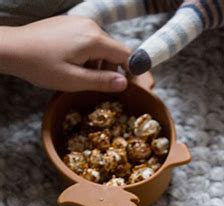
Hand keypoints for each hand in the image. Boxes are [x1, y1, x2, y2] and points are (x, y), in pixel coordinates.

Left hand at [0, 16, 129, 91]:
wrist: (13, 48)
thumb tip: (124, 84)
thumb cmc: (41, 66)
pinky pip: (87, 40)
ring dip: (97, 64)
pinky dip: (86, 55)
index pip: (126, 55)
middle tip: (96, 87)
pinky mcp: (69, 23)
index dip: (132, 72)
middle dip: (110, 70)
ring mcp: (79, 22)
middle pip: (113, 51)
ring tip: (79, 77)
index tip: (132, 88)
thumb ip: (101, 82)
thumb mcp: (73, 80)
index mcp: (94, 39)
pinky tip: (71, 65)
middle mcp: (90, 25)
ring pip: (100, 47)